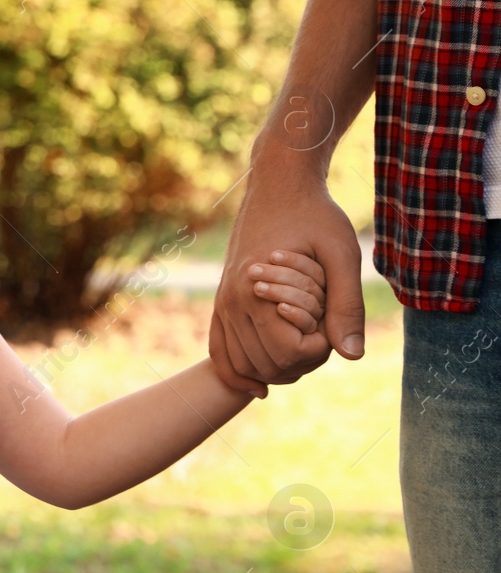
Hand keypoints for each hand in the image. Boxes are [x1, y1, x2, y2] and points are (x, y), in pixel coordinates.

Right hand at [211, 176, 362, 396]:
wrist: (278, 185)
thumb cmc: (315, 215)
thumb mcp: (342, 255)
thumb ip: (346, 305)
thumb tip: (351, 355)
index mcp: (256, 293)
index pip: (288, 354)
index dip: (319, 349)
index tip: (334, 324)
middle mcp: (231, 303)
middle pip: (266, 366)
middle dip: (300, 362)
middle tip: (324, 336)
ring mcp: (222, 304)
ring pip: (241, 366)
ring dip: (273, 372)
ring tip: (302, 354)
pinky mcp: (221, 302)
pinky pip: (220, 351)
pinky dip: (237, 374)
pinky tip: (258, 387)